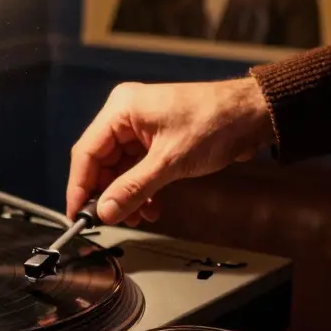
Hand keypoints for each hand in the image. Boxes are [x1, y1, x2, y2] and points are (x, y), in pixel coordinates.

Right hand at [66, 77, 275, 225]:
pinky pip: (137, 169)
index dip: (79, 186)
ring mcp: (141, 129)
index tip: (77, 213)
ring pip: (120, 170)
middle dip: (107, 194)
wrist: (253, 115)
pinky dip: (142, 190)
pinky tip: (150, 208)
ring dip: (126, 196)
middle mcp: (126, 116)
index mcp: (121, 110)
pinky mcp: (156, 141)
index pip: (86, 152)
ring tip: (135, 217)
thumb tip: (105, 211)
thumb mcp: (169, 162)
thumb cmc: (216, 122)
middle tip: (109, 220)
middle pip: (101, 163)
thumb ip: (133, 189)